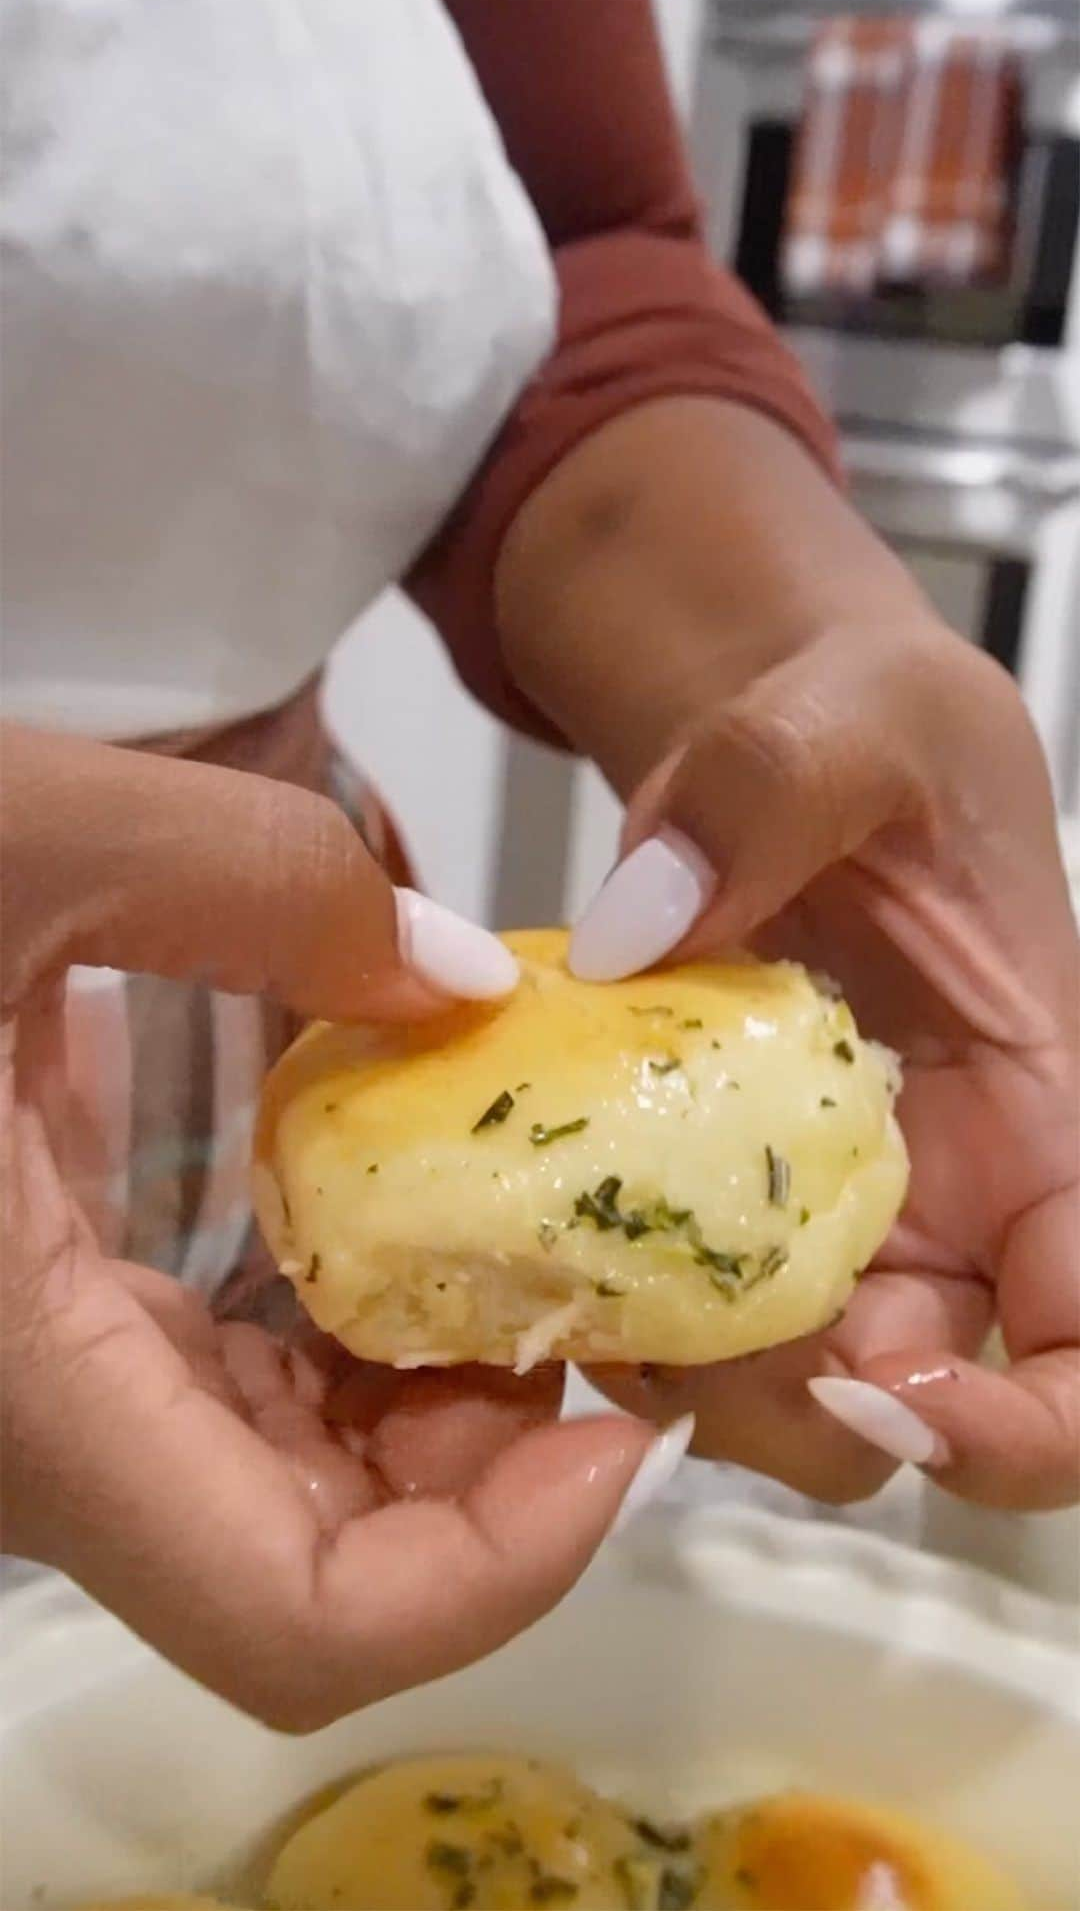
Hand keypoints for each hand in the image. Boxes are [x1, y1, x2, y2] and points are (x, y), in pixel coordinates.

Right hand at [0, 725, 651, 1727]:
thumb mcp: (10, 838)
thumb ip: (254, 882)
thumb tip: (459, 979)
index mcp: (24, 1384)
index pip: (298, 1622)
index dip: (498, 1575)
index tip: (621, 1428)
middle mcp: (35, 1437)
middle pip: (318, 1571)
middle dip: (499, 1468)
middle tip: (610, 1298)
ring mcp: (42, 1396)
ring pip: (279, 1495)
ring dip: (439, 1407)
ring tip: (539, 1244)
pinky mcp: (45, 1331)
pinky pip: (228, 1402)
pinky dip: (351, 1347)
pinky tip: (411, 1221)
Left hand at [569, 624, 1078, 1510]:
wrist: (771, 734)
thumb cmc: (870, 722)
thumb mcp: (848, 717)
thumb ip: (766, 794)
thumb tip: (636, 931)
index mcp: (1043, 1114)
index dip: (1029, 1424)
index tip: (893, 1400)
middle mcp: (950, 1195)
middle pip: (917, 1398)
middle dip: (806, 1418)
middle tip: (677, 1348)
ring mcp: (825, 1207)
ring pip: (784, 1383)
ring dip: (690, 1382)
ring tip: (581, 1293)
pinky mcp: (712, 1191)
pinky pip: (671, 1305)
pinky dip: (609, 1311)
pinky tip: (532, 1255)